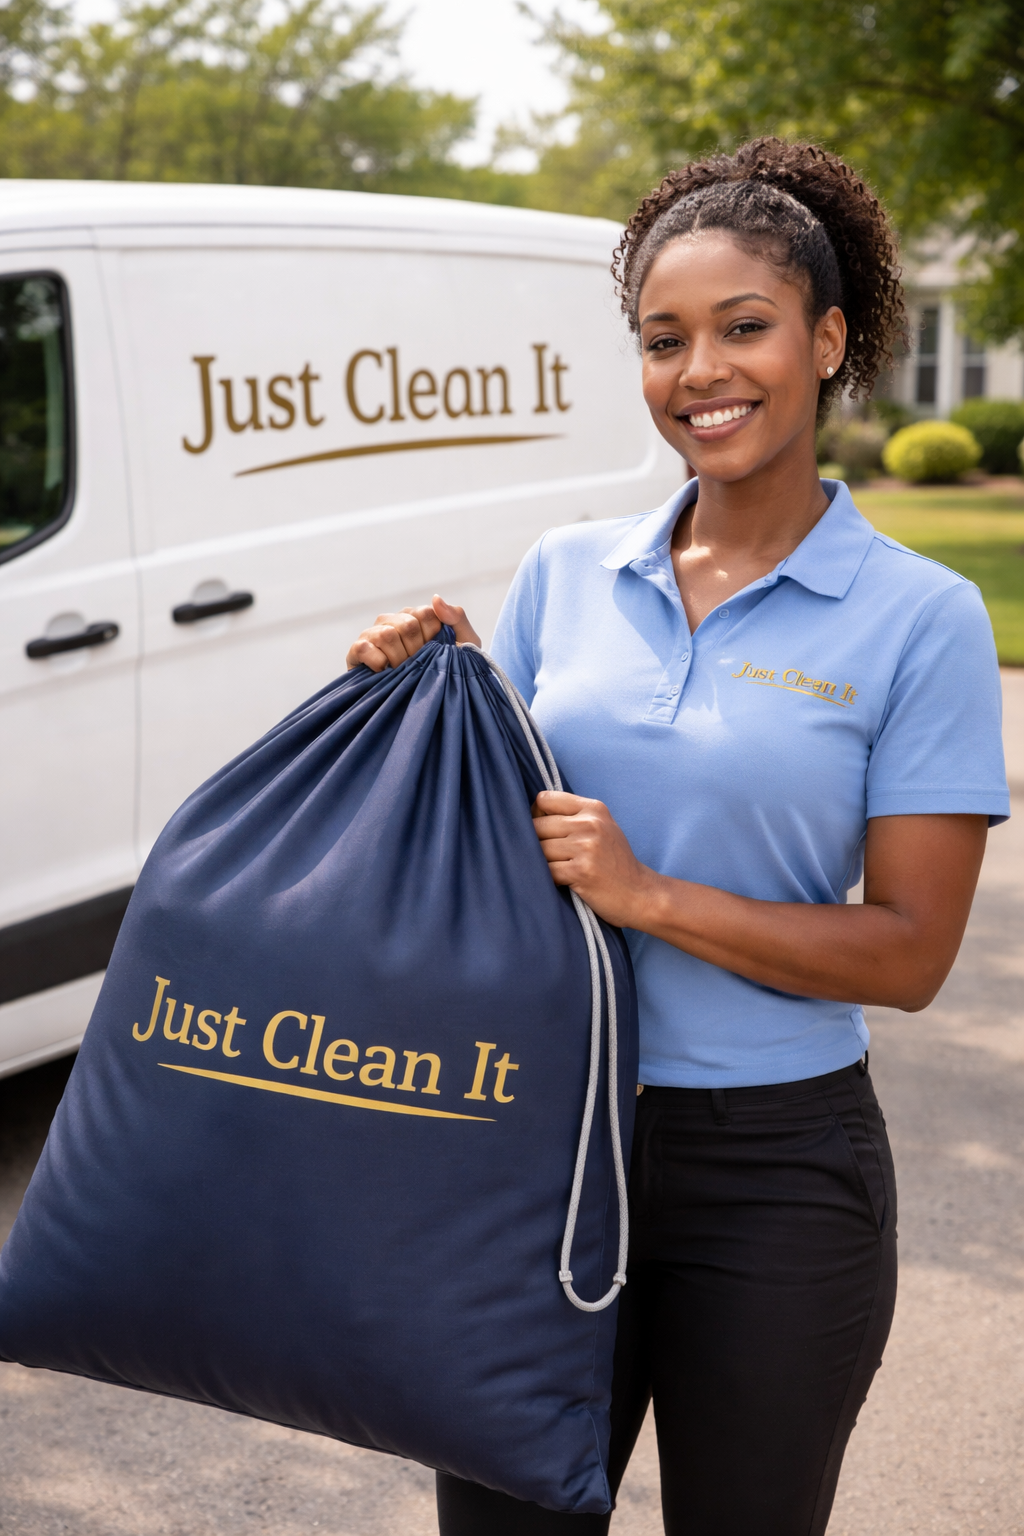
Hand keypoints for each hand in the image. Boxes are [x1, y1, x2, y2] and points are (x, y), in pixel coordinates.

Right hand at [346, 595, 480, 671]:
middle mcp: (392, 621)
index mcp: (415, 616)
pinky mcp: (357, 652)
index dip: (433, 636)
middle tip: (419, 666)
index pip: (425, 614)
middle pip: (407, 624)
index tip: (436, 652)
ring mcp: (373, 635)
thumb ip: (456, 618)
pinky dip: (377, 662)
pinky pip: (363, 647)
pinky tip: (384, 672)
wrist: (431, 704)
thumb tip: (435, 598)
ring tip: (402, 671)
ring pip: (387, 635)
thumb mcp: (464, 645)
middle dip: (418, 651)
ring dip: (399, 659)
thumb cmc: (448, 671)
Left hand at [531, 791, 657, 928]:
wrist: (640, 894)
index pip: (545, 799)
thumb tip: (532, 814)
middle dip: (535, 842)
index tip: (542, 830)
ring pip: (539, 849)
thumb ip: (574, 816)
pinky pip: (546, 870)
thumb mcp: (602, 828)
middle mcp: (590, 824)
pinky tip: (562, 881)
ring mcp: (586, 847)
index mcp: (594, 808)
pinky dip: (549, 878)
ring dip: (542, 862)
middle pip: (537, 825)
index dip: (535, 815)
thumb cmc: (616, 862)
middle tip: (549, 855)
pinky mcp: (581, 871)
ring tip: (558, 869)